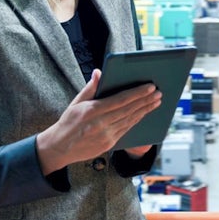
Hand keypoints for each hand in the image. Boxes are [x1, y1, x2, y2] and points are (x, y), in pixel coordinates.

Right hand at [36, 69, 161, 174]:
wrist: (59, 148)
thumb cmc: (68, 122)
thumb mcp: (76, 102)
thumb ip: (90, 88)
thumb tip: (99, 72)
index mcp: (92, 110)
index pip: (121, 99)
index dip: (137, 93)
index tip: (150, 86)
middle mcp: (100, 124)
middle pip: (129, 110)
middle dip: (146, 100)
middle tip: (159, 93)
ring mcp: (106, 136)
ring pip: (130, 120)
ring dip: (145, 110)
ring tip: (156, 102)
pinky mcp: (109, 144)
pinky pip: (126, 130)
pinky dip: (137, 120)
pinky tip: (144, 114)